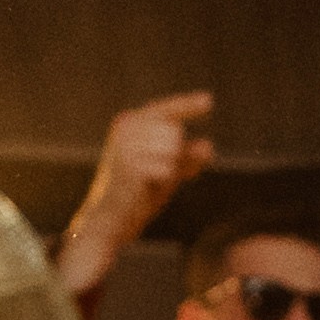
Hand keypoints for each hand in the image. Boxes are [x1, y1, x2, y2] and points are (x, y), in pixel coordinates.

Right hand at [53, 88, 216, 294]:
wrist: (110, 220)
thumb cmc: (136, 195)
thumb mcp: (166, 173)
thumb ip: (185, 158)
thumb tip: (209, 146)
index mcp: (128, 123)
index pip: (164, 110)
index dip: (188, 105)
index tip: (210, 100)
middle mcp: (125, 128)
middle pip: (175, 132)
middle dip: (178, 156)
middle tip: (159, 177)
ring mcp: (127, 144)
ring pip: (173, 148)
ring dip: (171, 169)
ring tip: (150, 182)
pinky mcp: (132, 163)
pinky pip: (168, 169)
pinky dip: (165, 181)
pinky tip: (146, 188)